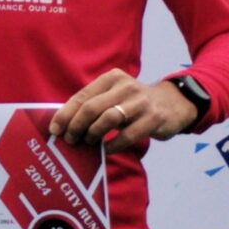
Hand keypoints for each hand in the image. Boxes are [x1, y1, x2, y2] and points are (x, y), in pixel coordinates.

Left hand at [49, 69, 197, 153]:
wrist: (174, 103)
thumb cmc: (134, 103)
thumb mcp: (114, 95)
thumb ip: (94, 104)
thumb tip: (64, 124)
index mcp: (111, 78)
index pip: (82, 96)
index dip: (65, 114)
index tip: (54, 129)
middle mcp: (126, 86)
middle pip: (92, 107)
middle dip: (76, 126)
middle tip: (70, 139)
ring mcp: (141, 102)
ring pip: (109, 119)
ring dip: (93, 134)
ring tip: (88, 143)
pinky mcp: (154, 118)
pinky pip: (128, 135)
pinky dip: (113, 145)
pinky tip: (105, 150)